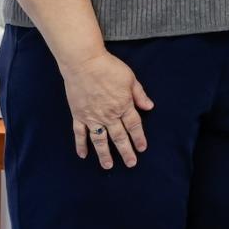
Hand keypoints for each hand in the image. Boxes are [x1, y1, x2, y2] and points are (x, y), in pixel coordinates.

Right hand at [61, 52, 152, 169]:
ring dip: (104, 154)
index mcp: (123, 105)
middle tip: (131, 164)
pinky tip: (83, 155)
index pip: (134, 126)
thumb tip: (149, 107)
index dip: (139, 138)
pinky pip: (79, 133)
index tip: (142, 149)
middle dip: (126, 151)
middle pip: (119, 136)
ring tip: (108, 166)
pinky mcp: (78, 115)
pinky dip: (81, 145)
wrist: (84, 63)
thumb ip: (139, 95)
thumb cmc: (109, 67)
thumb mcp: (130, 78)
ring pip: (100, 140)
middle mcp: (108, 114)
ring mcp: (92, 117)